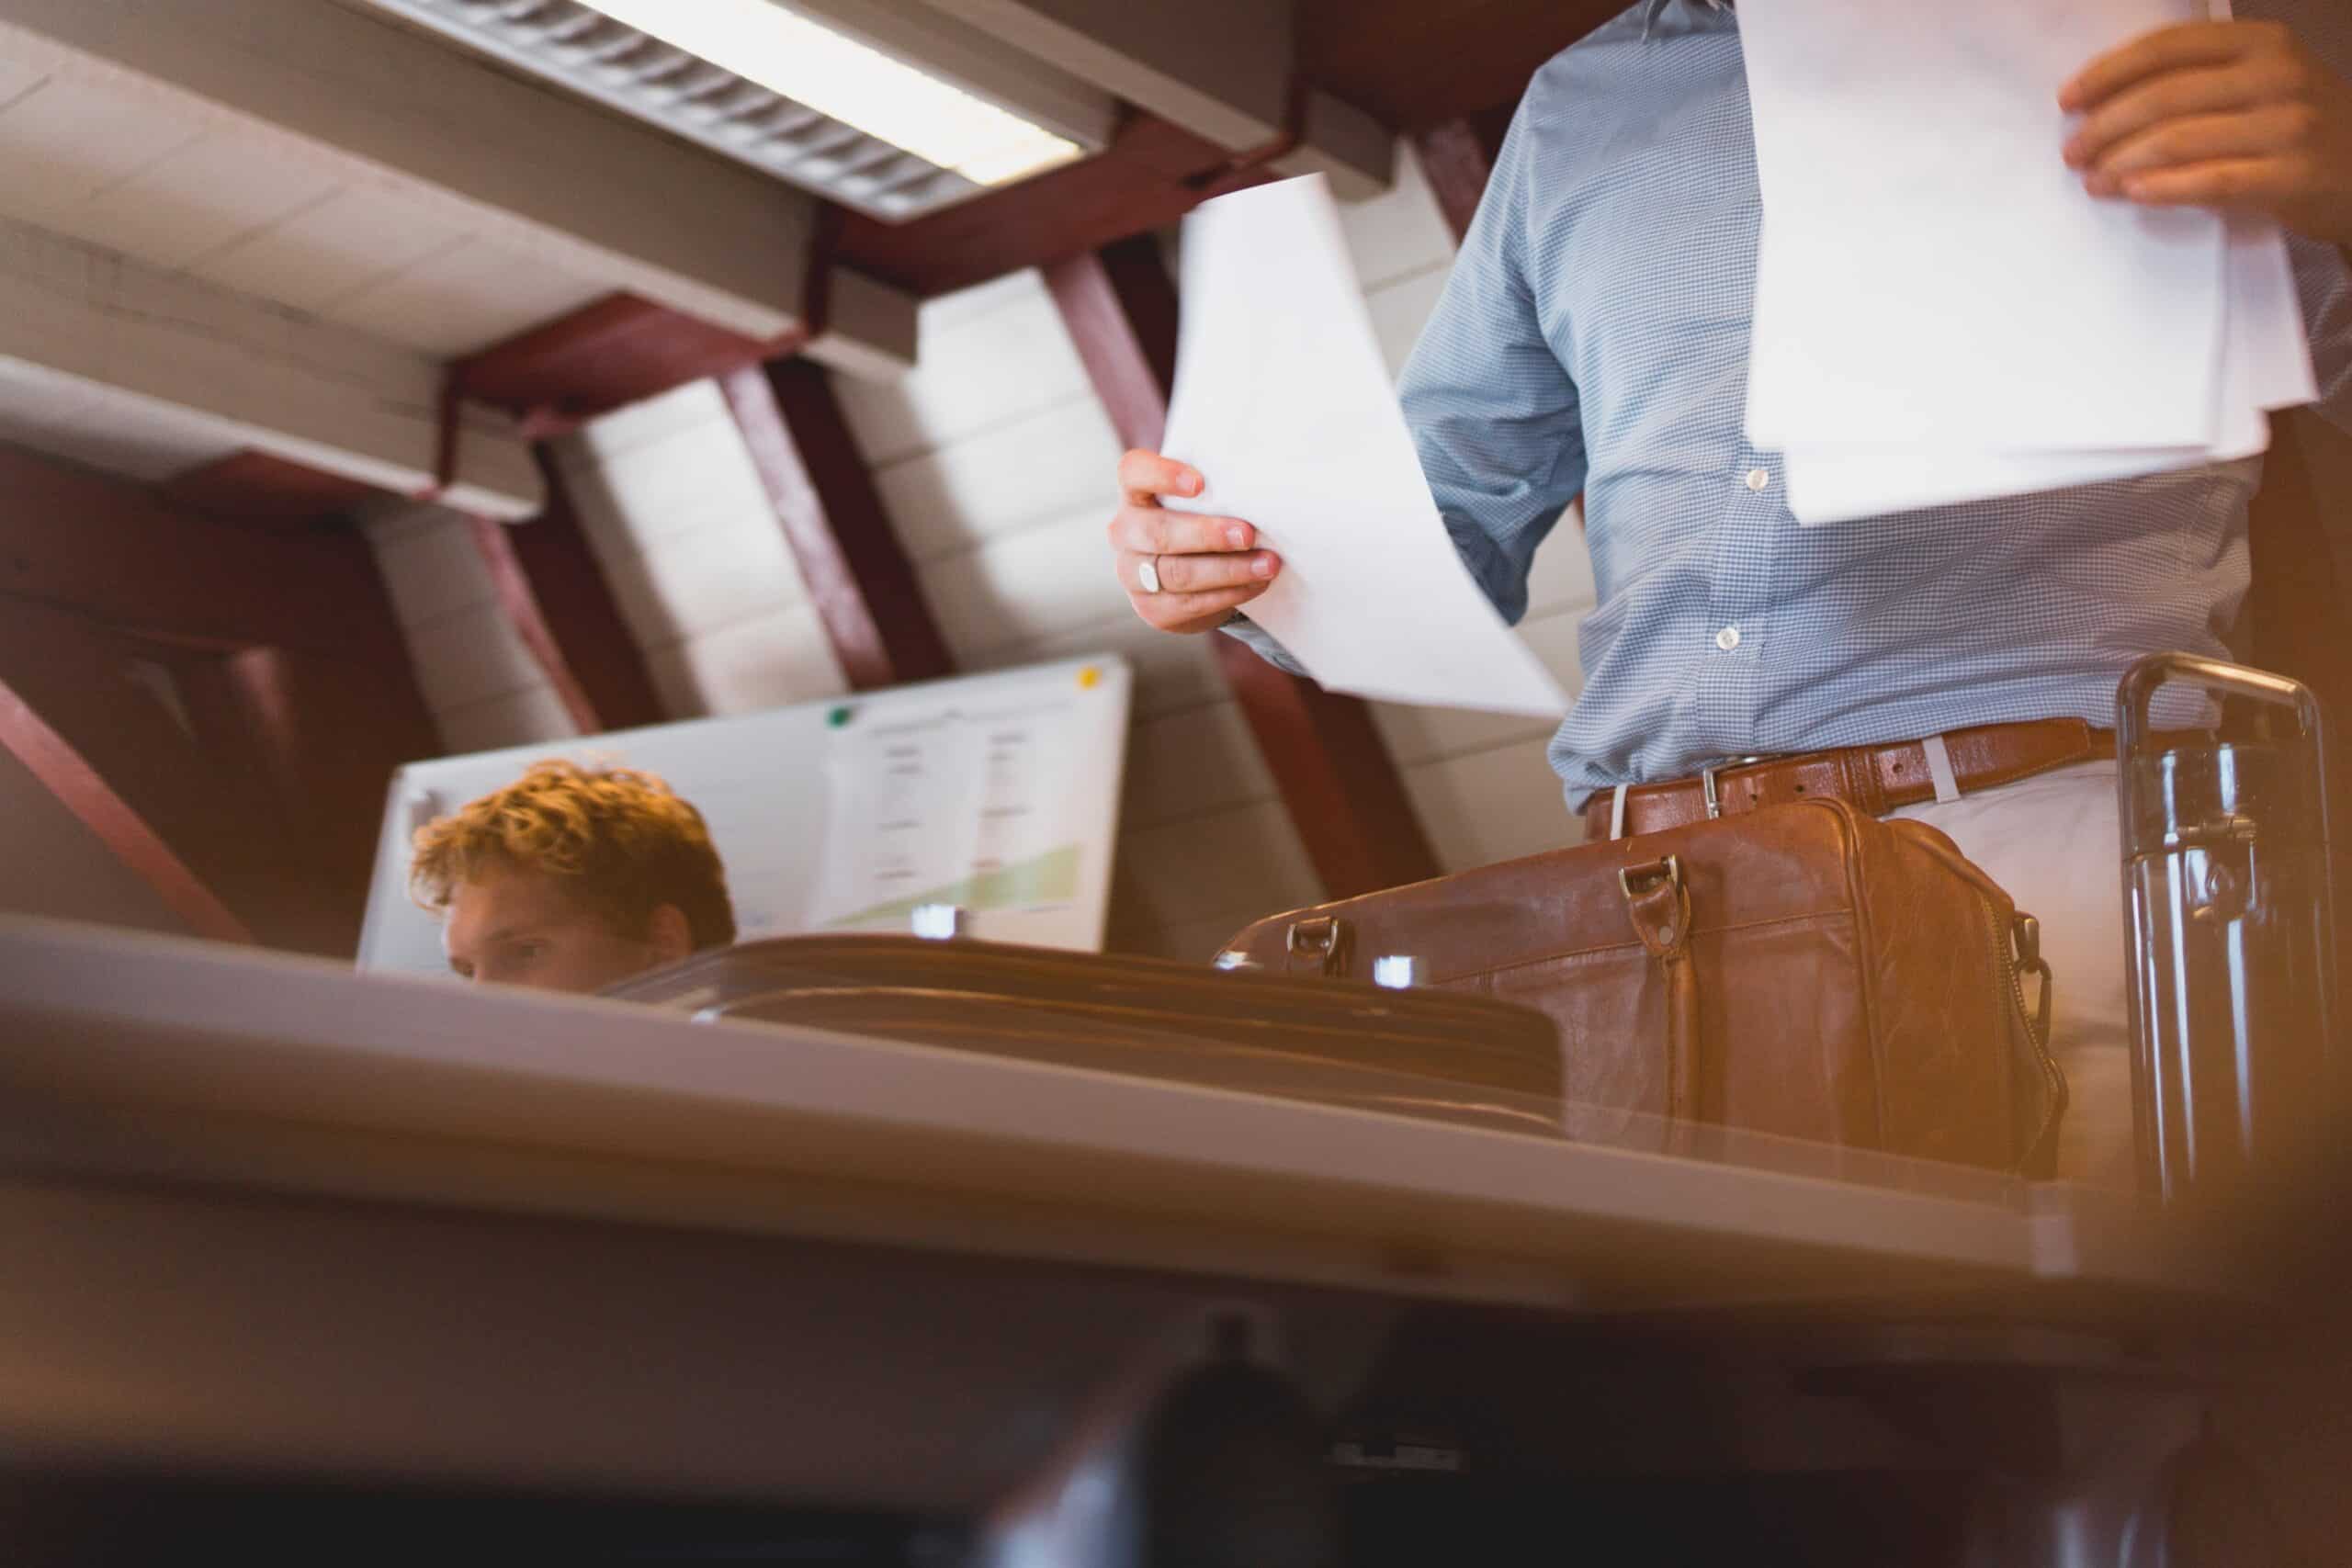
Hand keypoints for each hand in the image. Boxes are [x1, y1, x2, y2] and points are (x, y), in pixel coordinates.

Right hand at [1107, 448, 1281, 634]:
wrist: (1187, 574)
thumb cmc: (1200, 520)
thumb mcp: (1202, 497)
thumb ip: (1217, 485)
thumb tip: (1261, 484)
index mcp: (1135, 493)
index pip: (1134, 473)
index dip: (1162, 475)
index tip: (1200, 483)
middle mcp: (1125, 533)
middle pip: (1158, 532)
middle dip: (1207, 534)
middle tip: (1247, 534)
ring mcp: (1133, 574)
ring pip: (1178, 573)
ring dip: (1229, 570)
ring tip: (1267, 564)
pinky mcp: (1153, 609)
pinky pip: (1191, 603)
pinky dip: (1229, 593)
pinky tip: (1256, 583)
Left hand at [2061, 20, 2351, 247]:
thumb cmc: (2295, 126)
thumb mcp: (2259, 82)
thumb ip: (2199, 80)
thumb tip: (2105, 102)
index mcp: (2261, 42)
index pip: (2168, 48)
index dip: (2109, 73)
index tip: (2068, 100)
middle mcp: (2277, 75)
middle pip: (2164, 97)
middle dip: (2104, 127)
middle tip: (2073, 152)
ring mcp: (2288, 125)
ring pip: (2179, 140)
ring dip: (2121, 162)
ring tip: (2093, 179)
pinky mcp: (2292, 175)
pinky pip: (2211, 180)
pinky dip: (2164, 188)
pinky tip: (2132, 193)